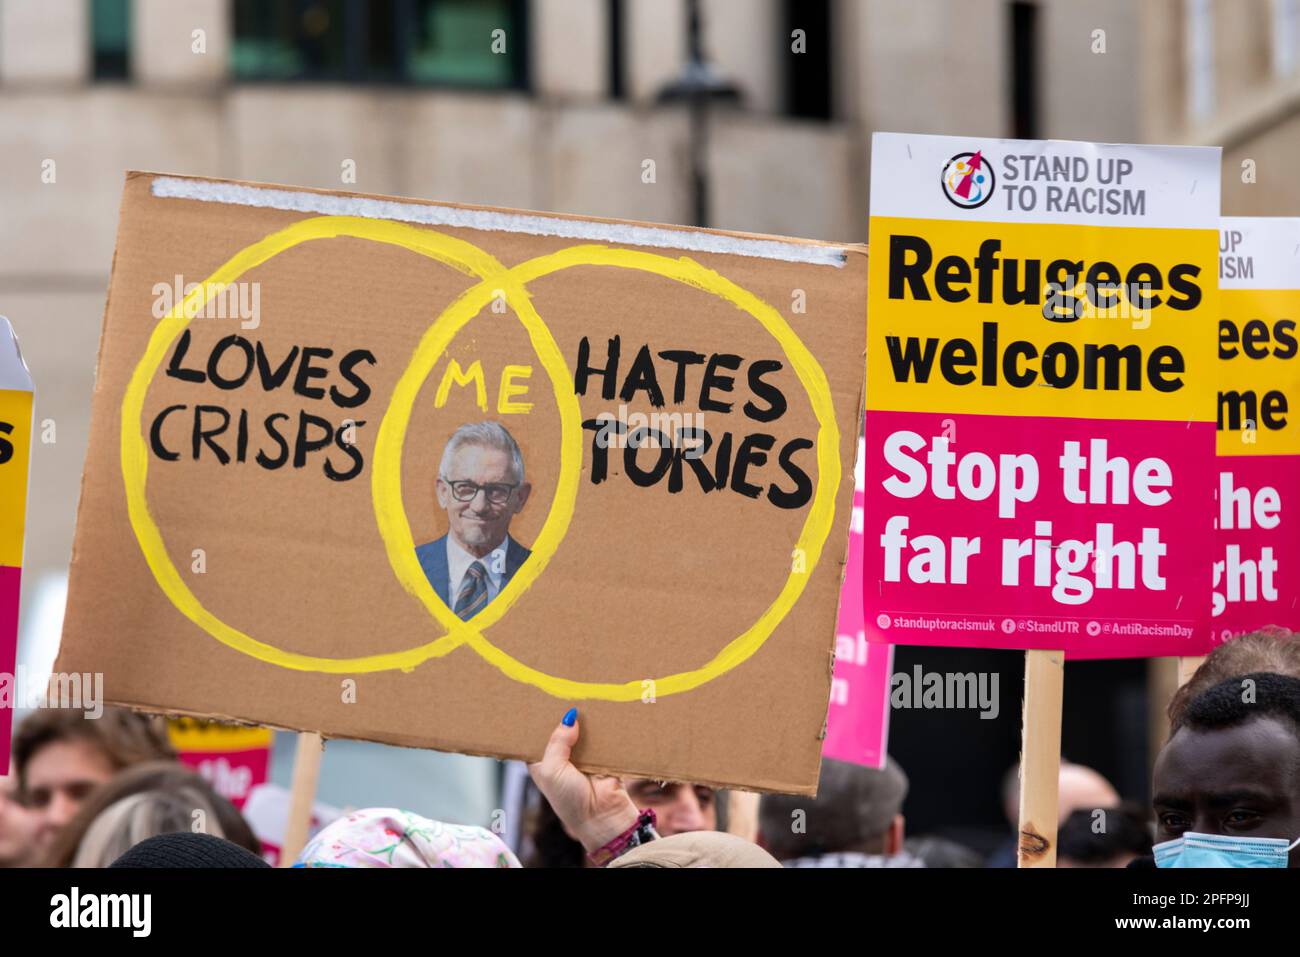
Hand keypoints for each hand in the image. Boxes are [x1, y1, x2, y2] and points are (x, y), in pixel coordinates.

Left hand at [528, 708, 639, 852]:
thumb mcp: (552, 770)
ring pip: (582, 732)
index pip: (537, 737)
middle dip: (563, 717)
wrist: (602, 816)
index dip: (538, 721)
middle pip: (561, 730)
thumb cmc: (569, 800)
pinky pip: (602, 737)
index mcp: (543, 762)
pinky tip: (602, 712)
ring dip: (585, 721)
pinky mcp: (603, 756)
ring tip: (584, 696)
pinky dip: (603, 728)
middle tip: (564, 691)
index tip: (539, 699)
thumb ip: (557, 742)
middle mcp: (562, 757)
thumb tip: (569, 718)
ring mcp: (583, 756)